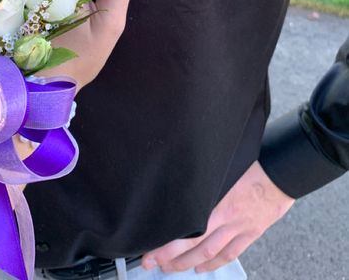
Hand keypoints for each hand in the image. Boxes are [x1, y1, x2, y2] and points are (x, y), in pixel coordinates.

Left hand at [142, 161, 293, 273]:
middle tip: (152, 263)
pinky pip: (231, 253)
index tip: (150, 250)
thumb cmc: (254, 164)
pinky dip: (215, 262)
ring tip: (171, 268)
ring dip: (188, 263)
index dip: (167, 244)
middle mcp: (227, 220)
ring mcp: (240, 228)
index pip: (186, 231)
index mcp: (218, 203)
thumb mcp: (224, 170)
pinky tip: (202, 267)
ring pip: (210, 253)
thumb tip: (183, 184)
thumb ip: (205, 182)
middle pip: (193, 246)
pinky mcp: (251, 233)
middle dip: (171, 257)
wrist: (282, 173)